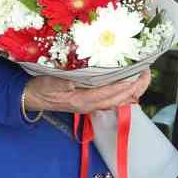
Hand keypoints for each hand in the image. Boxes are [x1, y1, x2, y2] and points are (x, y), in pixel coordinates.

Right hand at [23, 71, 151, 115]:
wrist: (31, 97)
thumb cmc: (40, 88)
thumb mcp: (49, 82)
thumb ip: (62, 82)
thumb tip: (74, 80)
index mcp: (82, 100)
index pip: (109, 93)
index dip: (124, 85)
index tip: (137, 75)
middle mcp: (89, 105)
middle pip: (118, 99)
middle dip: (135, 87)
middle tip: (147, 73)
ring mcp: (90, 105)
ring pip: (117, 101)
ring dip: (132, 91)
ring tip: (143, 79)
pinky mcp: (89, 102)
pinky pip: (111, 101)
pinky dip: (123, 94)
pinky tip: (129, 88)